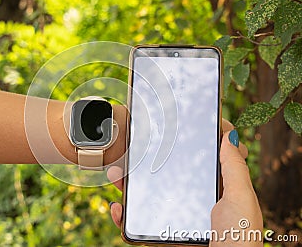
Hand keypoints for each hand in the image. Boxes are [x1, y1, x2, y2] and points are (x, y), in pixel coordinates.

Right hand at [107, 119, 262, 245]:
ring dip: (128, 184)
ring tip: (117, 174)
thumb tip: (229, 135)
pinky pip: (139, 221)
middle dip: (145, 159)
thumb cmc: (240, 239)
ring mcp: (176, 215)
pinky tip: (118, 208)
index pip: (199, 158)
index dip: (187, 140)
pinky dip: (125, 215)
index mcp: (214, 187)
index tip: (174, 123)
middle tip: (133, 147)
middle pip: (166, 173)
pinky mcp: (164, 231)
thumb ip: (234, 168)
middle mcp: (193, 198)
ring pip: (148, 194)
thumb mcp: (241, 198)